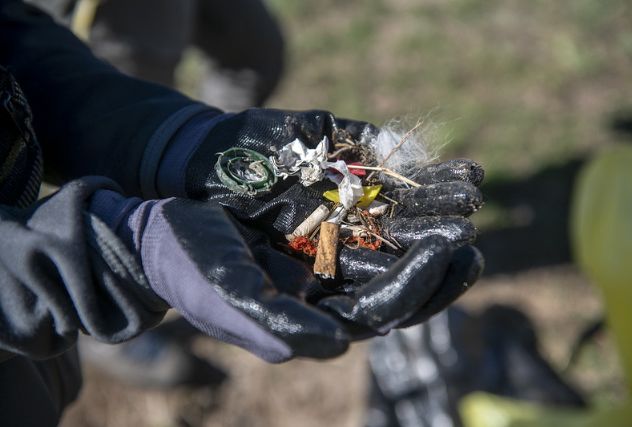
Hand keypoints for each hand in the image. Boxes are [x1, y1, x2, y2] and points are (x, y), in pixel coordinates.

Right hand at [157, 108, 484, 339]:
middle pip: (398, 289)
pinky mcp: (319, 233)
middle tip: (470, 236)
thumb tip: (337, 347)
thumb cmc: (189, 266)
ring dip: (427, 236)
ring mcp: (325, 264)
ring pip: (390, 256)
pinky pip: (369, 225)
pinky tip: (422, 188)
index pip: (381, 310)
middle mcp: (326, 296)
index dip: (419, 284)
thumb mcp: (228, 293)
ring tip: (464, 210)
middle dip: (437, 266)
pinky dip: (398, 210)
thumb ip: (279, 323)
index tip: (452, 250)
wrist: (160, 233)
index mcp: (311, 321)